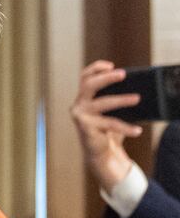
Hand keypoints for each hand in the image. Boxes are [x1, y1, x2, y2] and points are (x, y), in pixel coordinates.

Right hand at [71, 60, 142, 191]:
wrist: (99, 152)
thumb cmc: (107, 129)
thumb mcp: (111, 111)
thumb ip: (115, 98)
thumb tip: (134, 90)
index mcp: (83, 98)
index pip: (85, 77)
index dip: (96, 68)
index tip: (111, 65)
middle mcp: (78, 105)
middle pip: (89, 85)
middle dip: (106, 78)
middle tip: (123, 74)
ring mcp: (80, 117)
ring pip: (102, 103)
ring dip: (121, 99)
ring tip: (137, 98)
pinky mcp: (86, 128)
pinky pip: (110, 124)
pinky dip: (125, 127)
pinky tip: (137, 130)